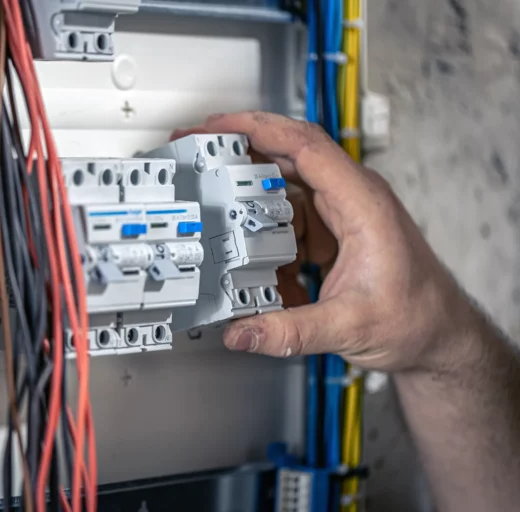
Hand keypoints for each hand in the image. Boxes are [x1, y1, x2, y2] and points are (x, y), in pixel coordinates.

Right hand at [176, 112, 479, 372]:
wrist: (441, 336)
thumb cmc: (418, 319)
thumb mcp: (349, 327)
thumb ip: (289, 331)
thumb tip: (241, 332)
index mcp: (362, 203)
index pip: (304, 145)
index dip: (257, 128)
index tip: (218, 126)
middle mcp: (351, 198)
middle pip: (288, 154)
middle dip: (240, 148)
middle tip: (199, 147)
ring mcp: (341, 213)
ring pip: (284, 188)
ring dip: (249, 195)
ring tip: (216, 205)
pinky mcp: (332, 232)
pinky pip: (288, 218)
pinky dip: (265, 231)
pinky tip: (253, 255)